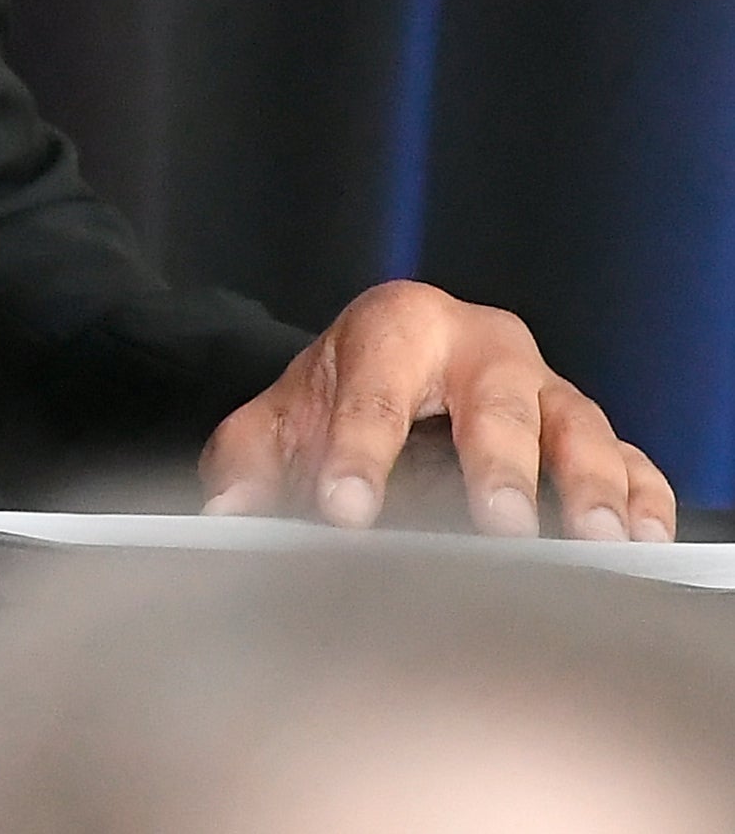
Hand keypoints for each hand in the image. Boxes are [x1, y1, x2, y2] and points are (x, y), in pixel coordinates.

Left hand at [200, 281, 672, 541]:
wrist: (384, 368)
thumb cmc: (337, 395)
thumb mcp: (278, 419)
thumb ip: (245, 462)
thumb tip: (225, 514)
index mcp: (395, 326)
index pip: (372, 394)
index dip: (355, 453)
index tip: (344, 507)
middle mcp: (478, 346)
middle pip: (494, 402)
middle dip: (497, 464)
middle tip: (499, 523)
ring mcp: (541, 386)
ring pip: (576, 426)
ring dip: (589, 484)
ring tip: (592, 539)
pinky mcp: (585, 425)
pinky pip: (630, 456)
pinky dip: (641, 496)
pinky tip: (640, 539)